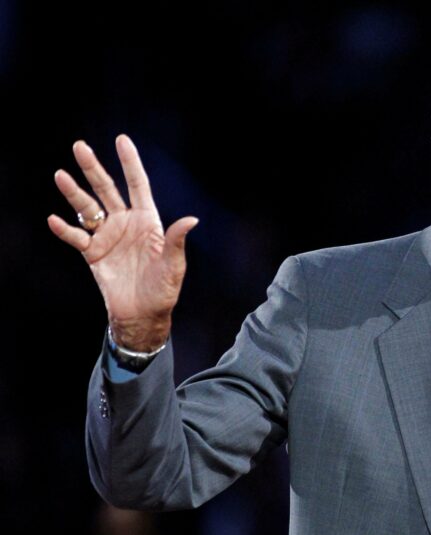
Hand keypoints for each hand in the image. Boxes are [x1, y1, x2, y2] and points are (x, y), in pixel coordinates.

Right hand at [47, 134, 198, 350]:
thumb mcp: (174, 264)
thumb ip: (176, 240)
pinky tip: (54, 219)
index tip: (121, 140)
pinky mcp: (93, 253)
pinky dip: (64, 229)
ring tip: (60, 175)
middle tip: (80, 146)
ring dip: (74, 193)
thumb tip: (191, 220)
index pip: (137, 185)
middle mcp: (126, 223)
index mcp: (148, 221)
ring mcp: (108, 236)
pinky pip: (76, 237)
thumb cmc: (163, 289)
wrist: (143, 314)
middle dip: (94, 169)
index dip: (130, 163)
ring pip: (88, 208)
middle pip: (107, 190)